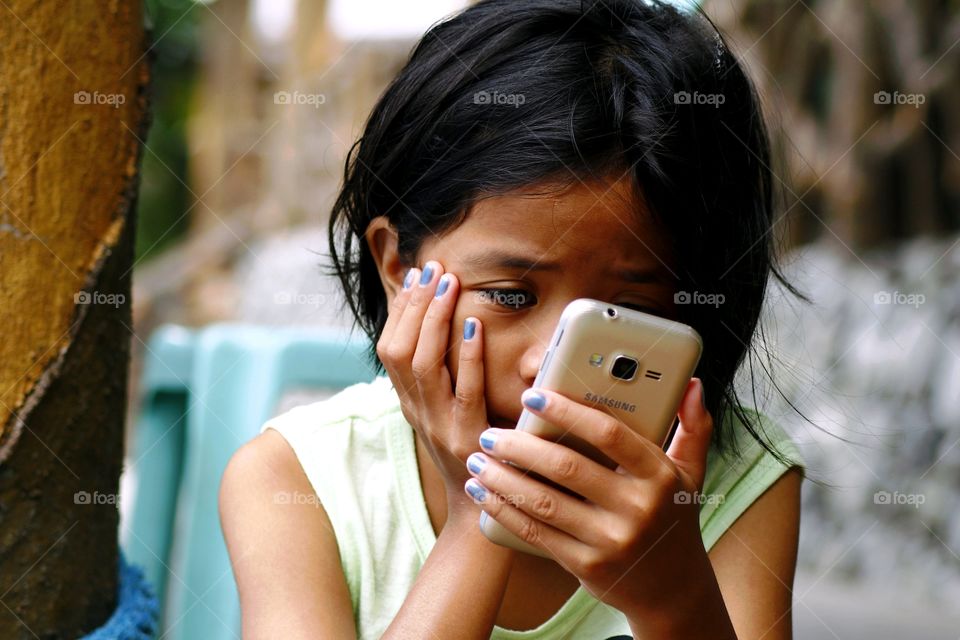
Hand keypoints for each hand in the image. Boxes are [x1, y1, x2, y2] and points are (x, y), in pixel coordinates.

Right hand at [377, 259, 489, 523]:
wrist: (479, 510)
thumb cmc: (470, 451)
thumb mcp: (445, 411)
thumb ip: (442, 375)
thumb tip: (445, 327)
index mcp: (408, 402)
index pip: (391, 348)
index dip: (402, 309)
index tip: (417, 275)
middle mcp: (415, 411)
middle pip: (399, 350)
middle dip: (415, 304)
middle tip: (434, 269)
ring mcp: (437, 425)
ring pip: (422, 365)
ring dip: (434, 319)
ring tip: (449, 285)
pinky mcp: (465, 437)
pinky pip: (463, 390)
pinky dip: (466, 354)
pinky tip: (475, 324)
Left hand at [462, 378, 715, 617]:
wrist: (672, 588)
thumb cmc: (672, 516)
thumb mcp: (689, 474)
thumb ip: (693, 427)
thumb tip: (693, 384)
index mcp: (658, 476)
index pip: (609, 434)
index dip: (567, 411)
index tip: (532, 396)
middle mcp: (636, 509)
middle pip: (566, 468)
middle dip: (520, 446)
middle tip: (490, 433)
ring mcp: (609, 541)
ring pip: (543, 502)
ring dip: (503, 478)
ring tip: (477, 458)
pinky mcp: (585, 565)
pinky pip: (536, 532)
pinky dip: (504, 509)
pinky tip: (483, 492)